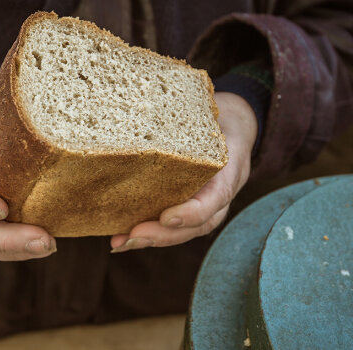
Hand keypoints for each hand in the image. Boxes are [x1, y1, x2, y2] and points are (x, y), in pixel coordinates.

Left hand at [110, 92, 257, 251]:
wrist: (233, 124)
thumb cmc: (217, 117)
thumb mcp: (211, 114)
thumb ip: (193, 119)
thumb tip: (147, 110)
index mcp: (229, 170)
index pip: (216, 198)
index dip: (192, 212)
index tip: (167, 216)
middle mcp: (219, 194)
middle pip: (197, 225)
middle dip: (163, 235)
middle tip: (132, 236)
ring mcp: (206, 204)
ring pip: (183, 230)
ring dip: (150, 239)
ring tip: (119, 243)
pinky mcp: (188, 205)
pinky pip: (171, 225)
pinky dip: (146, 232)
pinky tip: (119, 237)